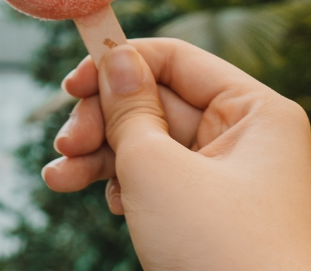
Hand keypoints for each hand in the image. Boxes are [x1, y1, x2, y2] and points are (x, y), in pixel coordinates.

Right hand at [42, 38, 310, 270]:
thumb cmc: (221, 251)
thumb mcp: (158, 169)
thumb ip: (128, 108)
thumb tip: (115, 58)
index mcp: (253, 111)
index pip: (175, 60)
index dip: (118, 64)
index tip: (68, 84)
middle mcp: (244, 138)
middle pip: (155, 103)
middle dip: (102, 122)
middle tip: (64, 145)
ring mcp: (227, 179)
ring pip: (150, 145)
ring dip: (99, 157)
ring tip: (57, 179)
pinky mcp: (209, 216)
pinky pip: (158, 182)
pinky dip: (122, 186)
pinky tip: (100, 202)